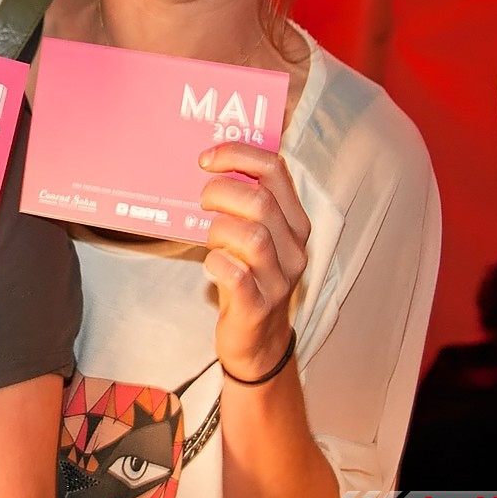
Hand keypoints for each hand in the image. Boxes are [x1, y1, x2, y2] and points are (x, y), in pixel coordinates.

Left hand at [197, 142, 309, 380]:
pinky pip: (237, 277)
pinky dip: (217, 264)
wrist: (258, 342)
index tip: (207, 158)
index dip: (239, 155)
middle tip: (202, 201)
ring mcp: (279, 280)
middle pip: (261, 203)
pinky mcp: (258, 307)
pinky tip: (210, 264)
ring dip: (219, 230)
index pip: (276, 171)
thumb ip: (244, 205)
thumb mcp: (255, 237)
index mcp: (294, 223)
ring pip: (252, 237)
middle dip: (221, 192)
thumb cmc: (249, 277)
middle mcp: (293, 249)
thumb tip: (206, 164)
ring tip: (209, 238)